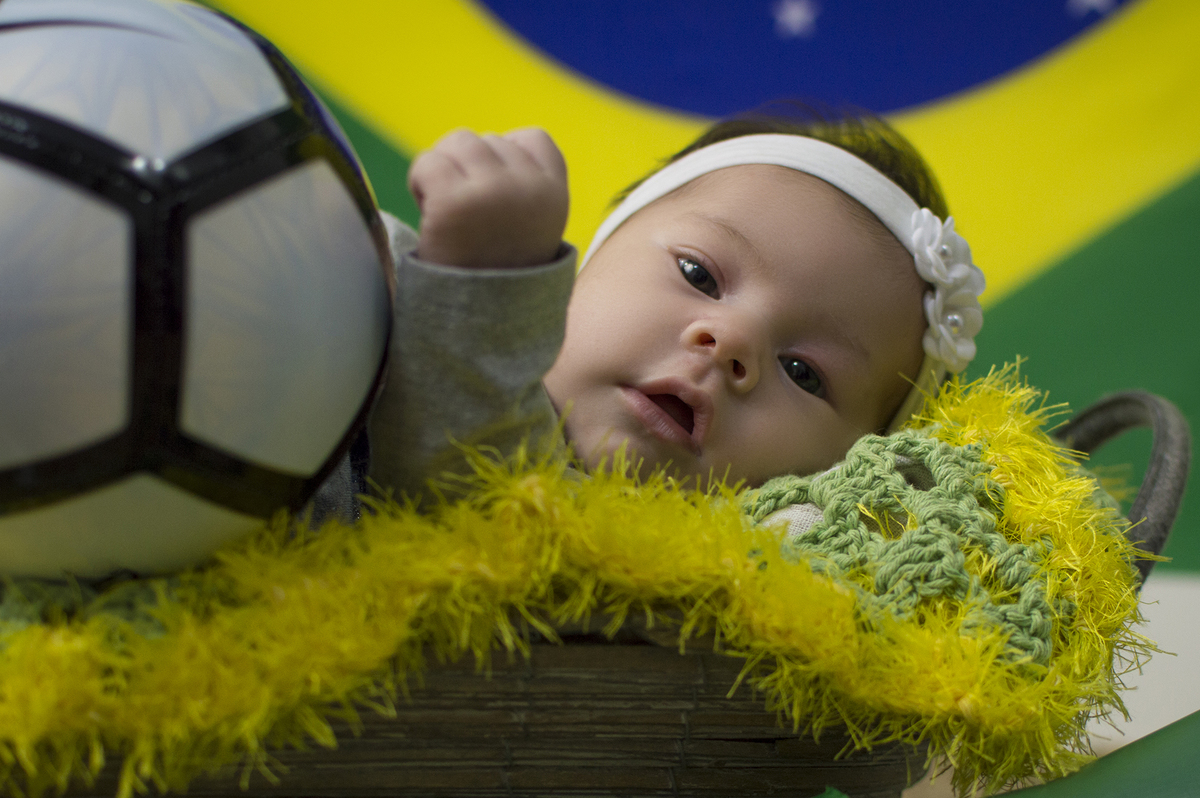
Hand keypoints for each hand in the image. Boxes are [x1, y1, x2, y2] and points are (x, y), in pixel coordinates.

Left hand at [408, 127, 568, 268]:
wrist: (478, 327)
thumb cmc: (497, 275)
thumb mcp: (531, 227)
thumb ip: (523, 186)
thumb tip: (489, 143)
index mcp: (555, 195)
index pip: (531, 138)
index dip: (504, 158)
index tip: (493, 199)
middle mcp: (530, 188)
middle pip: (485, 141)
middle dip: (467, 170)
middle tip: (468, 219)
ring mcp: (492, 192)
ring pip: (456, 143)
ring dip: (442, 172)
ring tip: (448, 214)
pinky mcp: (453, 202)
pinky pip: (427, 162)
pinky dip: (420, 182)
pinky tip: (430, 215)